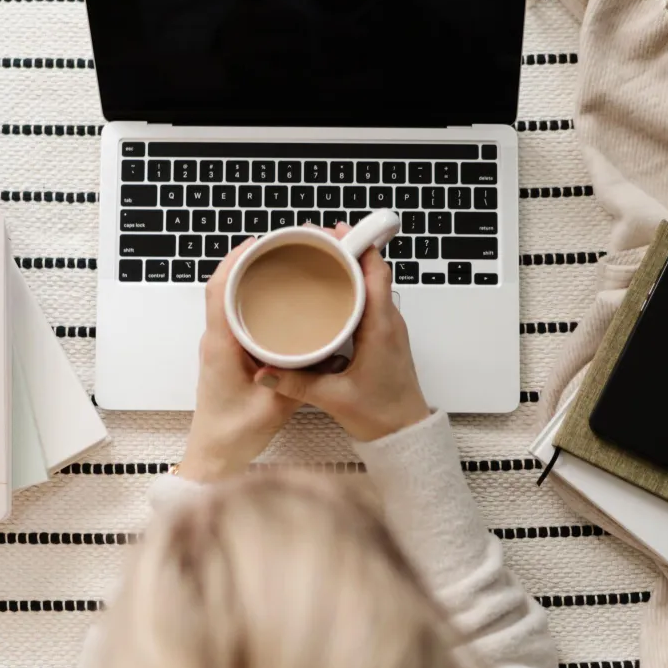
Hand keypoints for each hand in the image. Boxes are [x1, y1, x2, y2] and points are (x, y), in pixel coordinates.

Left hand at [180, 239, 301, 481]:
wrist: (215, 455)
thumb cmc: (233, 435)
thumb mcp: (274, 407)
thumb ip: (296, 378)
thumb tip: (321, 350)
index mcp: (220, 346)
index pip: (219, 289)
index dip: (237, 260)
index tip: (262, 242)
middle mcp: (216, 339)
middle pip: (226, 284)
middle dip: (251, 259)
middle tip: (284, 245)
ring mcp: (221, 344)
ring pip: (231, 297)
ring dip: (252, 276)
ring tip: (284, 262)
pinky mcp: (229, 352)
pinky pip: (238, 314)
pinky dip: (255, 297)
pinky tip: (278, 297)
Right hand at [253, 224, 431, 441]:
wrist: (404, 434)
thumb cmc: (382, 415)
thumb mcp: (333, 398)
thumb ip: (295, 384)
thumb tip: (263, 370)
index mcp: (381, 327)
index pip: (376, 271)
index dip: (357, 246)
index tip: (334, 233)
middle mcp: (388, 321)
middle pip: (371, 270)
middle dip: (345, 251)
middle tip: (314, 242)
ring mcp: (387, 328)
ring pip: (371, 285)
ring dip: (348, 269)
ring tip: (318, 260)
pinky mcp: (382, 337)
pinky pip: (369, 302)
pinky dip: (351, 290)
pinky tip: (329, 295)